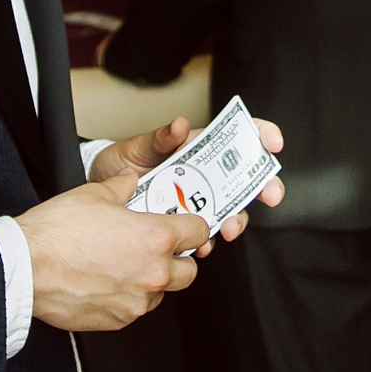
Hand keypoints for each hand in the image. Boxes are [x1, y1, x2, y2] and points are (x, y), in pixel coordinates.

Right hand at [18, 172, 207, 330]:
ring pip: (161, 293)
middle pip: (189, 271)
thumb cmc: (57, 232)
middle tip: (157, 247)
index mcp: (155, 238)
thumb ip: (121, 187)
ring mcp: (136, 301)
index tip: (183, 225)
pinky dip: (128, 297)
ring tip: (126, 264)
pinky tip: (107, 282)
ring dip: (152, 280)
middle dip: (177, 259)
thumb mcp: (94, 194)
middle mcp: (153, 273)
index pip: (198, 232)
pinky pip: (135, 309)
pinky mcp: (117, 320)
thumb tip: (129, 181)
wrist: (25, 267)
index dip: (191, 225)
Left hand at [85, 114, 286, 252]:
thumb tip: (180, 125)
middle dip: (262, 185)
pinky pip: (203, 235)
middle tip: (270, 194)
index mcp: (196, 150)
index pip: (236, 138)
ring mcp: (195, 202)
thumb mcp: (138, 147)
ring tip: (229, 228)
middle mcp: (201, 176)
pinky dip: (206, 242)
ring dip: (236, 219)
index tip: (273, 143)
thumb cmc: (120, 162)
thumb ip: (161, 138)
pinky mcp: (183, 226)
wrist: (97, 193)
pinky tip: (202, 246)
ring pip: (228, 210)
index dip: (260, 136)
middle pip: (242, 179)